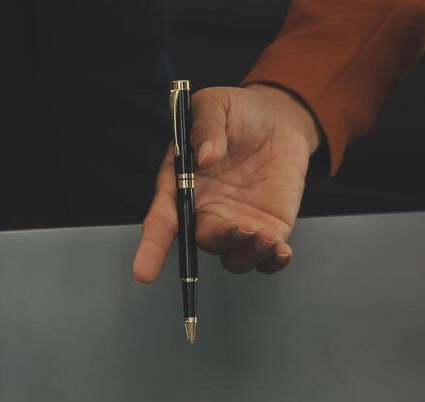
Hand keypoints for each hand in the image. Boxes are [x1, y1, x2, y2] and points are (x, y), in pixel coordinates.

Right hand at [132, 84, 320, 280]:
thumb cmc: (238, 112)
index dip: (151, 249)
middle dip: (221, 240)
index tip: (143, 273)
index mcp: (182, 186)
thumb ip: (206, 126)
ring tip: (267, 235)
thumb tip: (205, 156)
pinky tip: (281, 250)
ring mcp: (236, 225)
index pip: (161, 222)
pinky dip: (273, 261)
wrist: (278, 120)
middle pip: (203, 242)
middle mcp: (205, 212)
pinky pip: (266, 259)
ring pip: (234, 258)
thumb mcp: (216, 104)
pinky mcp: (267, 230)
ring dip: (249, 253)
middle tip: (242, 226)